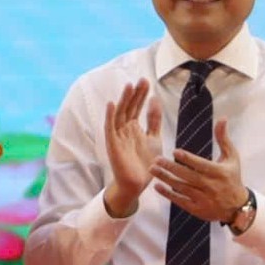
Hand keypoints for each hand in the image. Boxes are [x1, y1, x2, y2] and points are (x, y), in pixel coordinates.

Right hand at [103, 79, 161, 215]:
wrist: (138, 184)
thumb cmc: (145, 163)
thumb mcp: (154, 138)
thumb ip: (154, 120)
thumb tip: (154, 99)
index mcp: (134, 127)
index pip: (137, 107)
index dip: (141, 95)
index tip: (147, 81)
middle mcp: (124, 129)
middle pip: (129, 108)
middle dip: (134, 94)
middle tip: (141, 80)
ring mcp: (117, 136)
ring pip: (120, 114)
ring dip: (123, 101)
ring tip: (128, 86)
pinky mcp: (112, 144)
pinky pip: (110, 128)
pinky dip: (110, 116)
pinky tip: (111, 104)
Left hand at [150, 118, 247, 221]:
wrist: (237, 207)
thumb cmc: (232, 178)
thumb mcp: (232, 157)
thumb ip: (223, 139)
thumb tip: (222, 118)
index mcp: (219, 172)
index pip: (201, 165)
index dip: (188, 158)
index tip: (174, 151)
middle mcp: (211, 186)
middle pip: (188, 176)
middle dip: (171, 167)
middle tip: (156, 159)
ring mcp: (203, 199)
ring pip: (182, 188)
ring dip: (166, 179)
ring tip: (152, 170)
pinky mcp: (197, 209)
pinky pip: (181, 201)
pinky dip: (169, 194)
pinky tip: (158, 186)